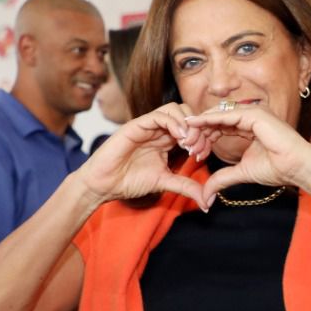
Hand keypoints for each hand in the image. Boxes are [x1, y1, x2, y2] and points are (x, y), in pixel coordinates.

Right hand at [72, 103, 209, 206]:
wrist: (104, 184)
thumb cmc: (129, 181)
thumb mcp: (165, 182)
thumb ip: (186, 187)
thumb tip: (207, 201)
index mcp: (166, 140)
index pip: (191, 127)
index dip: (201, 137)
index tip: (203, 155)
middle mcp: (158, 129)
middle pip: (186, 113)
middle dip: (197, 128)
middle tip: (197, 148)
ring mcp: (148, 125)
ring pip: (174, 109)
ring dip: (187, 124)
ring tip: (188, 144)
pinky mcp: (136, 125)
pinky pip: (159, 115)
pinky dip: (173, 123)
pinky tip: (179, 138)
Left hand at [181, 106, 310, 208]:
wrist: (296, 167)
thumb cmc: (277, 168)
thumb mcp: (242, 173)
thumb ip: (223, 178)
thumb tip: (206, 194)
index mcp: (249, 127)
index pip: (220, 127)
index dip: (205, 137)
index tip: (192, 151)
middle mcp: (250, 117)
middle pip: (217, 120)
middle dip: (200, 132)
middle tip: (185, 144)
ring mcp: (253, 113)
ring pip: (218, 115)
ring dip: (201, 126)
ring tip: (187, 136)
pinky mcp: (254, 114)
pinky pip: (226, 115)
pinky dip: (210, 119)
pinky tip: (196, 124)